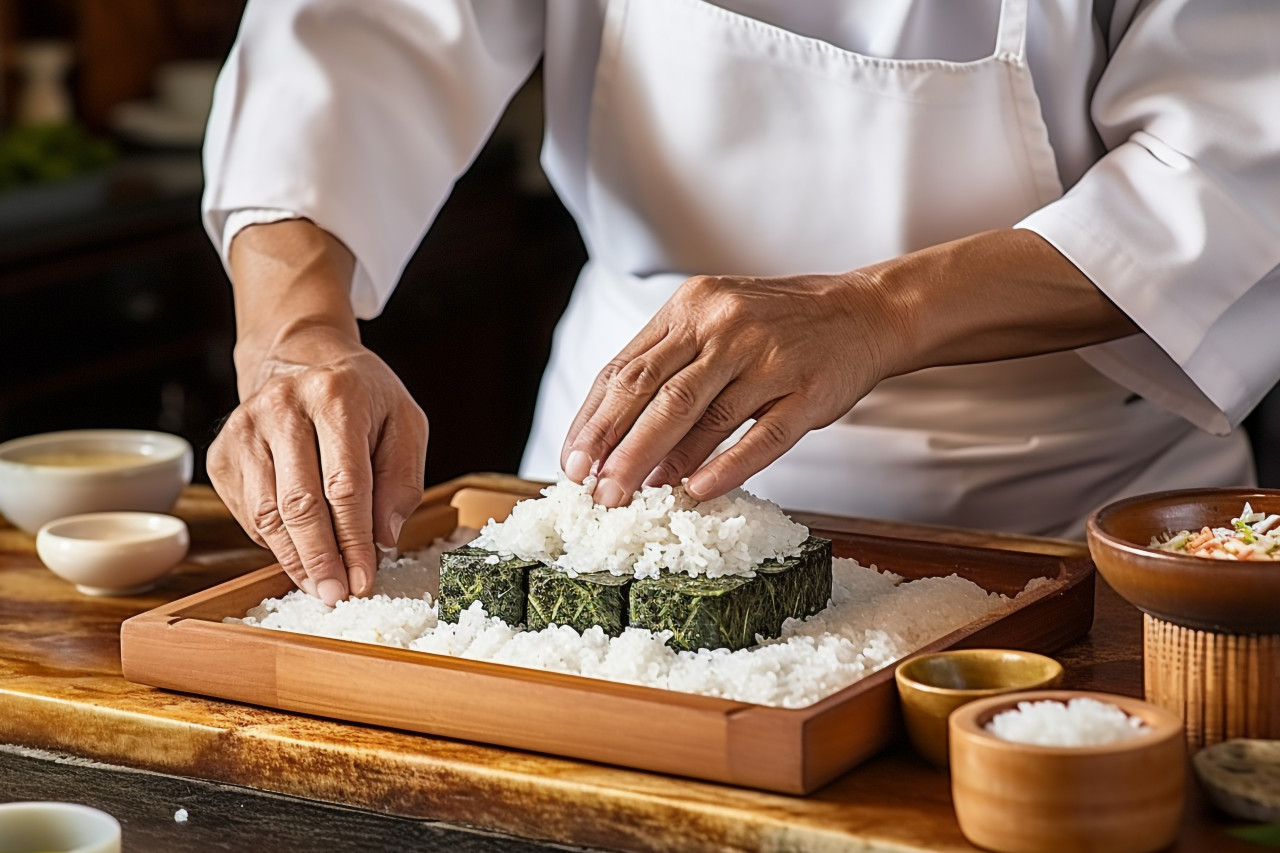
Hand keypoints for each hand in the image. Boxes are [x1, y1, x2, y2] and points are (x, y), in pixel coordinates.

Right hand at [209, 324, 427, 603]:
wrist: (300, 358)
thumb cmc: (361, 396)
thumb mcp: (404, 422)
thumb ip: (403, 478)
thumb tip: (384, 537)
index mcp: (335, 396)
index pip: (345, 484)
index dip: (354, 539)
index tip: (364, 578)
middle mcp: (282, 407)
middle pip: (299, 502)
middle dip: (320, 558)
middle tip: (336, 594)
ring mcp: (244, 429)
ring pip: (266, 513)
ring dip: (293, 558)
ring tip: (318, 585)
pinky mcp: (223, 451)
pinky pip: (247, 512)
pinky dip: (273, 542)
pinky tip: (297, 554)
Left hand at [559, 229, 1137, 507]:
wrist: (866, 311)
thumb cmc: (779, 327)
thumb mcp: (718, 328)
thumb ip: (674, 376)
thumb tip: (631, 454)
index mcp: (693, 305)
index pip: (627, 368)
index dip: (594, 419)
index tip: (571, 460)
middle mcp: (726, 324)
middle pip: (655, 392)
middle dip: (615, 447)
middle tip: (593, 490)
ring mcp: (769, 356)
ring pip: (700, 416)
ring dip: (659, 461)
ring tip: (631, 496)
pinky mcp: (807, 391)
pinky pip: (760, 436)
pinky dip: (725, 466)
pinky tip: (697, 492)